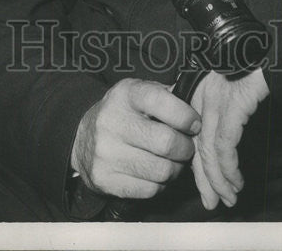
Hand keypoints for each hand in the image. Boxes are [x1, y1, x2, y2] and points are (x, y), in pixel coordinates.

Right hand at [71, 78, 201, 198]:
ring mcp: (106, 153)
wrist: (83, 139)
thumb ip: (168, 95)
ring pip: (161, 170)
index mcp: (126, 94)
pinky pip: (149, 190)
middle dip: (186, 148)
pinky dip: (160, 184)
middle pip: (166, 143)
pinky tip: (157, 173)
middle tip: (187, 147)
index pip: (162, 102)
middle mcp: (112, 122)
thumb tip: (198, 105)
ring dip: (176, 169)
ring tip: (173, 161)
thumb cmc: (124, 113)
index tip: (194, 124)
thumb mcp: (140, 92)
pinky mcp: (105, 180)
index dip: (186, 116)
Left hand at [189, 67, 269, 209]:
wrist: (270, 44)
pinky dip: (228, 167)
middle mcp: (204, 97)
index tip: (207, 187)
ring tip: (228, 198)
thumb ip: (225, 108)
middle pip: (198, 147)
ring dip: (219, 180)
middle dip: (206, 180)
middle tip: (212, 203)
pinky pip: (225, 144)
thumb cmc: (255, 62)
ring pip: (209, 151)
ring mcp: (216, 100)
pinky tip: (235, 181)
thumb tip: (227, 141)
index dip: (199, 165)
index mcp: (201, 93)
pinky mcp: (232, 104)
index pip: (193, 137)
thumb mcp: (233, 85)